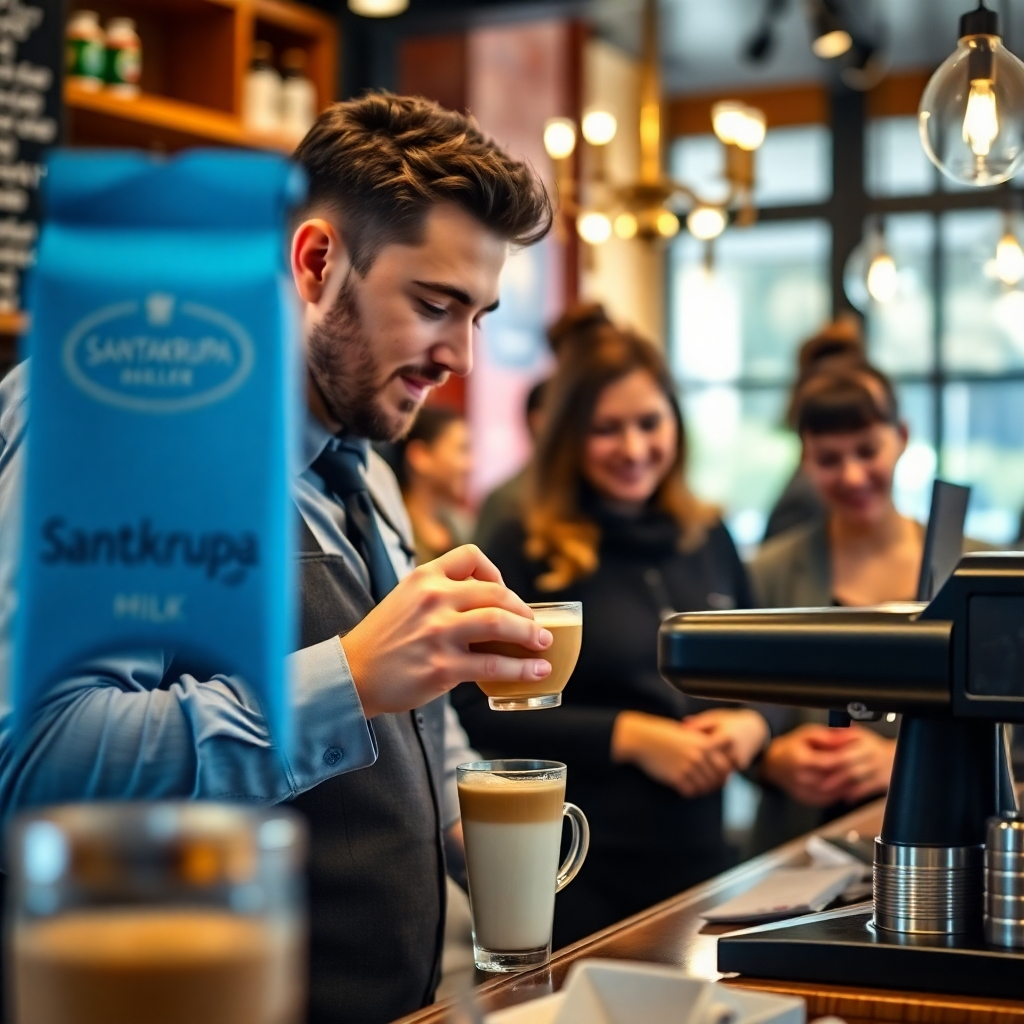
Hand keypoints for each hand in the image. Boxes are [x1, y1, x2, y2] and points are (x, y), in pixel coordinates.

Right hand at [340, 545, 551, 718]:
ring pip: (500, 624)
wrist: (353, 674)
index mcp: (424, 577)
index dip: (496, 572)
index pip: (471, 556)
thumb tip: (488, 601)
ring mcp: (439, 633)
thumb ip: (440, 592)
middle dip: (523, 609)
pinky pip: (494, 665)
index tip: (504, 592)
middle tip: (535, 624)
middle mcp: (433, 599)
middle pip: (496, 592)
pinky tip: (537, 670)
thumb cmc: (384, 638)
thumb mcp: (406, 598)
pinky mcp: (443, 667)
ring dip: (530, 633)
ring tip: (543, 642)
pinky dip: (522, 668)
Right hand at [611, 711, 733, 797]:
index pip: (724, 767)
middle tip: (704, 786)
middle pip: (715, 779)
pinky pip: (689, 791)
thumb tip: (722, 764)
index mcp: (704, 745)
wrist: (643, 739)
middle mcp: (698, 756)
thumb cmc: (664, 734)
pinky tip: (682, 787)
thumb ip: (705, 746)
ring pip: (703, 787)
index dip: (723, 775)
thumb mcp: (689, 735)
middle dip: (712, 785)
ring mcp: (687, 767)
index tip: (718, 779)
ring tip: (692, 786)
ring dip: (699, 790)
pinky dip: (688, 792)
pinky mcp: (676, 778)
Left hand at [682, 708, 769, 770]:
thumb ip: (699, 723)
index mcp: (726, 736)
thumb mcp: (714, 718)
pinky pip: (726, 775)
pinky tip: (703, 779)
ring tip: (692, 777)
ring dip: (707, 776)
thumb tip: (682, 727)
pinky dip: (715, 778)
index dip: (695, 752)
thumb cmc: (728, 722)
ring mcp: (739, 759)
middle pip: (713, 763)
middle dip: (700, 767)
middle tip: (685, 770)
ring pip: (720, 772)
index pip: (708, 747)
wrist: (753, 729)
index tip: (684, 754)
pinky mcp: (741, 766)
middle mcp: (734, 749)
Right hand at [761, 724, 894, 806]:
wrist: (773, 763)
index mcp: (801, 760)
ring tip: (857, 776)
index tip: (857, 753)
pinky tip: (845, 785)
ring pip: (833, 792)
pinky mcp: (807, 800)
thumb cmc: (791, 746)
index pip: (829, 762)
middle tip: (862, 766)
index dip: (845, 759)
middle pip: (833, 779)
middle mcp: (802, 779)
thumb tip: (848, 738)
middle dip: (849, 773)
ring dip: (847, 785)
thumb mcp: (807, 734)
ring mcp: (804, 792)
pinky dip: (840, 793)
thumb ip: (828, 737)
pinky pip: (829, 799)